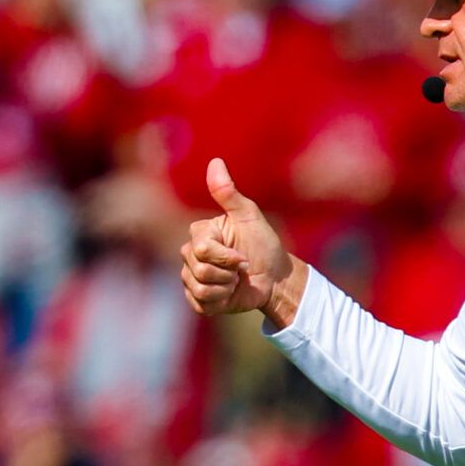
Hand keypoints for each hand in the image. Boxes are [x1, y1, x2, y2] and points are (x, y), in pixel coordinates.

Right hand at [179, 158, 305, 326]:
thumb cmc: (263, 244)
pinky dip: (220, 301)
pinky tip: (229, 294)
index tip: (244, 257)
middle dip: (228, 273)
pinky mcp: (196, 298)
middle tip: (241, 268)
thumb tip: (215, 162)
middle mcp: (190, 254)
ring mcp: (191, 277)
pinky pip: (200, 304)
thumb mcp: (250, 216)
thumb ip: (229, 193)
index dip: (226, 257)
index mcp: (200, 233)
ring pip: (199, 288)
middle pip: (199, 270)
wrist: (274, 278)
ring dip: (226, 287)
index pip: (201, 249)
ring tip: (235, 281)